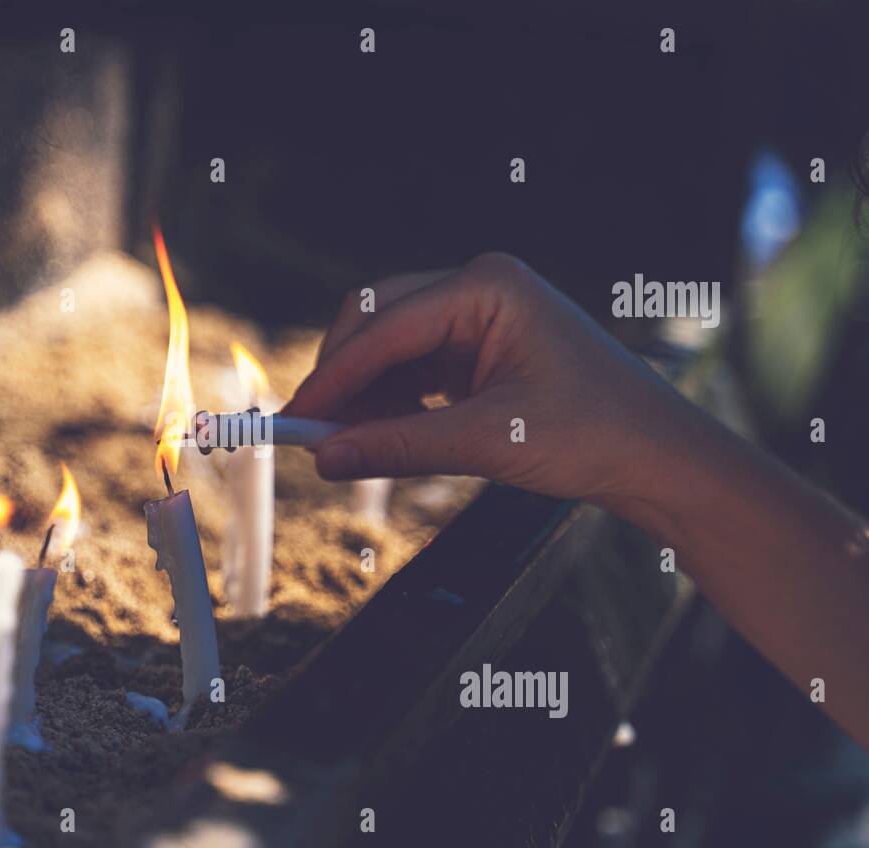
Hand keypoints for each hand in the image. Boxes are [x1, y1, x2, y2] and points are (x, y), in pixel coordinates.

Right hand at [282, 253, 702, 509]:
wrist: (656, 456)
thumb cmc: (594, 434)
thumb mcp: (488, 442)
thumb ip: (398, 446)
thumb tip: (326, 457)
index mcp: (487, 286)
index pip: (385, 328)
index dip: (333, 376)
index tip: (294, 419)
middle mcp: (479, 287)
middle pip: (377, 323)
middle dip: (343, 379)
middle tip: (311, 434)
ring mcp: (479, 315)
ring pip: (390, 347)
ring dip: (364, 395)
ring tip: (346, 445)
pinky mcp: (479, 348)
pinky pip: (414, 367)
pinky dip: (391, 402)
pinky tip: (380, 435)